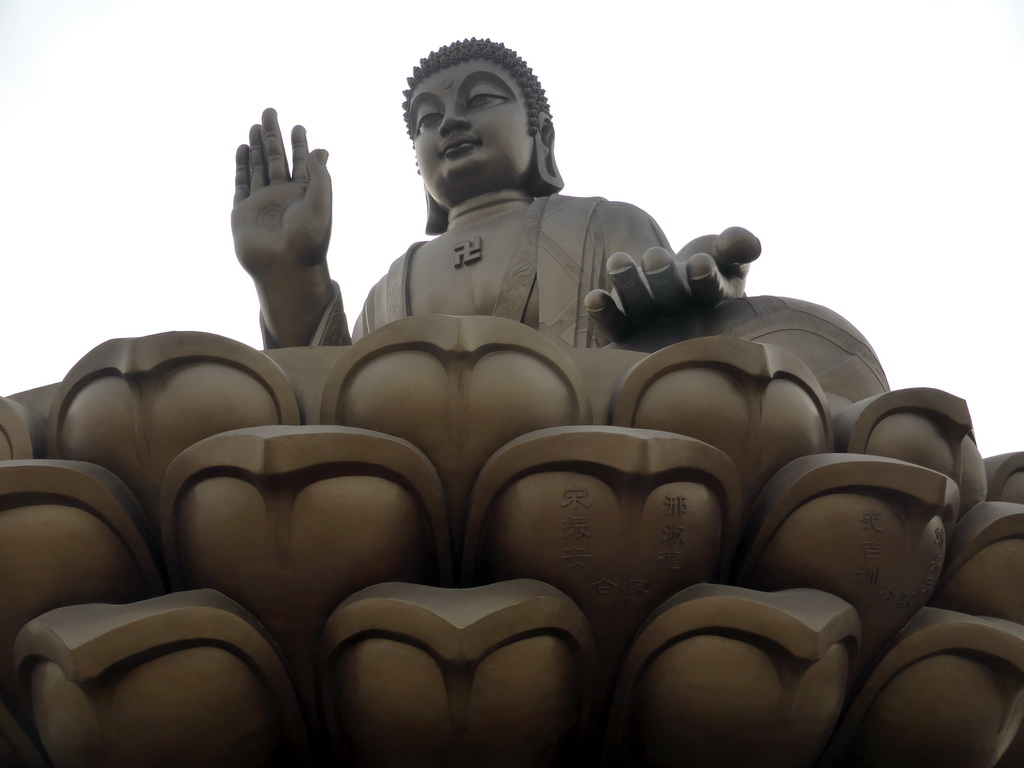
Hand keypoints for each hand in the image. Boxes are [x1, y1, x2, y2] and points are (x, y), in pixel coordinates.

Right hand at [232, 108, 331, 277]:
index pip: (302, 163)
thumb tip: (320, 150)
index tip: (299, 126)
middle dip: (275, 136)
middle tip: (271, 111)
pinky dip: (242, 165)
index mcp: (305, 195)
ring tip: (256, 125)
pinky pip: (242, 183)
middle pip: (277, 159)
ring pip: (258, 167)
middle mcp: (283, 196)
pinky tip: (243, 148)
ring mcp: (262, 202)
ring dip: (257, 146)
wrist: (284, 267)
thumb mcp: (321, 202)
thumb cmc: (307, 238)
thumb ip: (319, 175)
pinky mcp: (243, 211)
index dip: (300, 145)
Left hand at [585, 226, 760, 342]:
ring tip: (617, 261)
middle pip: (672, 302)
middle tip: (655, 258)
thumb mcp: (726, 255)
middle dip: (663, 280)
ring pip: (640, 309)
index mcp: (712, 302)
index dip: (705, 280)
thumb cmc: (711, 265)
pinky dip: (604, 312)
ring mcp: (652, 329)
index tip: (700, 263)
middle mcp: (682, 321)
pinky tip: (593, 298)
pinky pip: (614, 325)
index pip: (711, 293)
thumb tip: (743, 242)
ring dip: (628, 287)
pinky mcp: (625, 331)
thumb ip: (736, 247)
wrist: (674, 280)